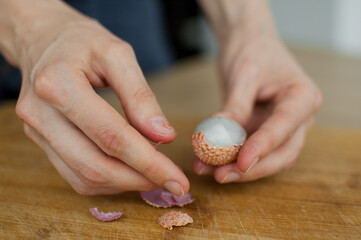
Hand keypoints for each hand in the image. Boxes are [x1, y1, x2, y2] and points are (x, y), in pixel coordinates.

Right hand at [12, 2, 187, 194]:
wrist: (43, 39)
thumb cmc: (82, 42)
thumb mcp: (118, 55)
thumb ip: (141, 96)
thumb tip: (164, 136)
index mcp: (58, 85)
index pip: (111, 136)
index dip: (149, 163)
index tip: (178, 180)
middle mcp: (40, 114)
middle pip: (95, 165)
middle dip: (139, 179)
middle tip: (169, 181)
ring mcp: (37, 131)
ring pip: (84, 177)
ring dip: (124, 184)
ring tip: (152, 175)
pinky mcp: (40, 141)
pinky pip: (74, 175)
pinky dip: (106, 181)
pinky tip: (127, 171)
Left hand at [193, 31, 321, 182]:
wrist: (249, 42)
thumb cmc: (251, 50)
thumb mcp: (242, 74)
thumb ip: (235, 106)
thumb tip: (220, 137)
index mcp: (301, 96)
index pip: (285, 126)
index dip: (264, 146)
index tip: (241, 162)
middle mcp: (298, 117)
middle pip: (283, 153)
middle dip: (252, 169)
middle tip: (221, 175)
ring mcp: (283, 128)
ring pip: (268, 158)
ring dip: (239, 170)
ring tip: (208, 170)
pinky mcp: (264, 132)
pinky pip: (251, 151)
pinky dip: (231, 160)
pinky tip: (207, 163)